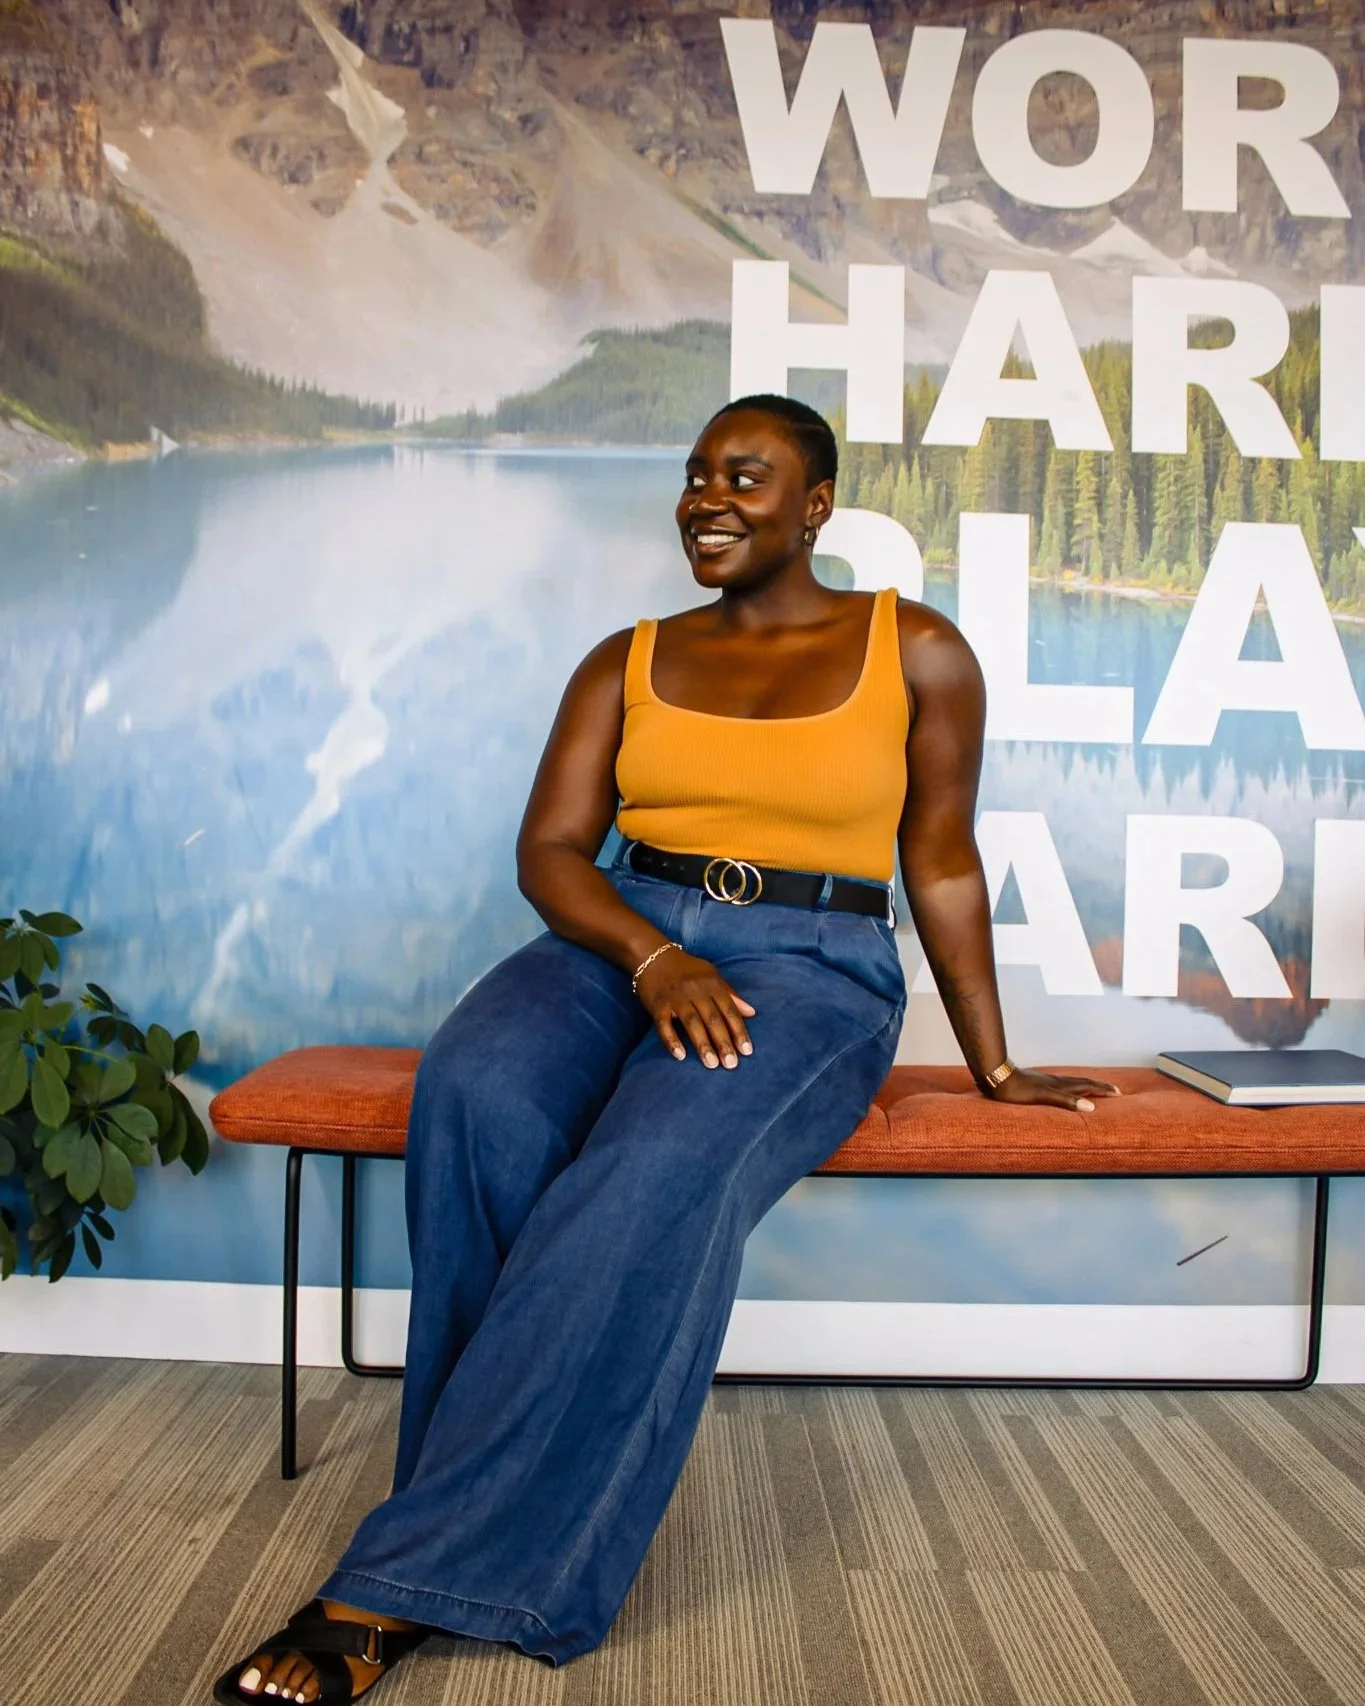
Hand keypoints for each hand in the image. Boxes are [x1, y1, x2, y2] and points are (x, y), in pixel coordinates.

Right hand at [634, 947, 754, 1069]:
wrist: (652, 955)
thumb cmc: (686, 969)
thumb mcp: (711, 975)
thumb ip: (730, 994)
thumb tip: (752, 1012)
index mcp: (711, 983)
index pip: (729, 1010)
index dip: (738, 1031)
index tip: (747, 1051)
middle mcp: (694, 990)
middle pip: (712, 1019)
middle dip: (723, 1042)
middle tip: (731, 1064)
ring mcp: (675, 997)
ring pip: (691, 1023)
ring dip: (702, 1044)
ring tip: (711, 1064)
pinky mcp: (657, 1005)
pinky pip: (664, 1025)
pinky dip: (672, 1040)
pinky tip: (680, 1055)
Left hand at [985, 1068, 1120, 1112]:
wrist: (995, 1076)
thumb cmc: (1016, 1089)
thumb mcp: (1043, 1097)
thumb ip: (1066, 1101)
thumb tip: (1090, 1107)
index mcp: (1059, 1085)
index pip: (1087, 1086)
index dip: (1103, 1090)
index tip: (1119, 1093)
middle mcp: (1055, 1081)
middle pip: (1082, 1082)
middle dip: (1099, 1087)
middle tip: (1114, 1091)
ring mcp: (1046, 1081)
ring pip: (1072, 1082)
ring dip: (1086, 1086)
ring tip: (1095, 1089)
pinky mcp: (1036, 1083)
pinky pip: (1060, 1085)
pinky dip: (1070, 1087)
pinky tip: (1063, 1090)